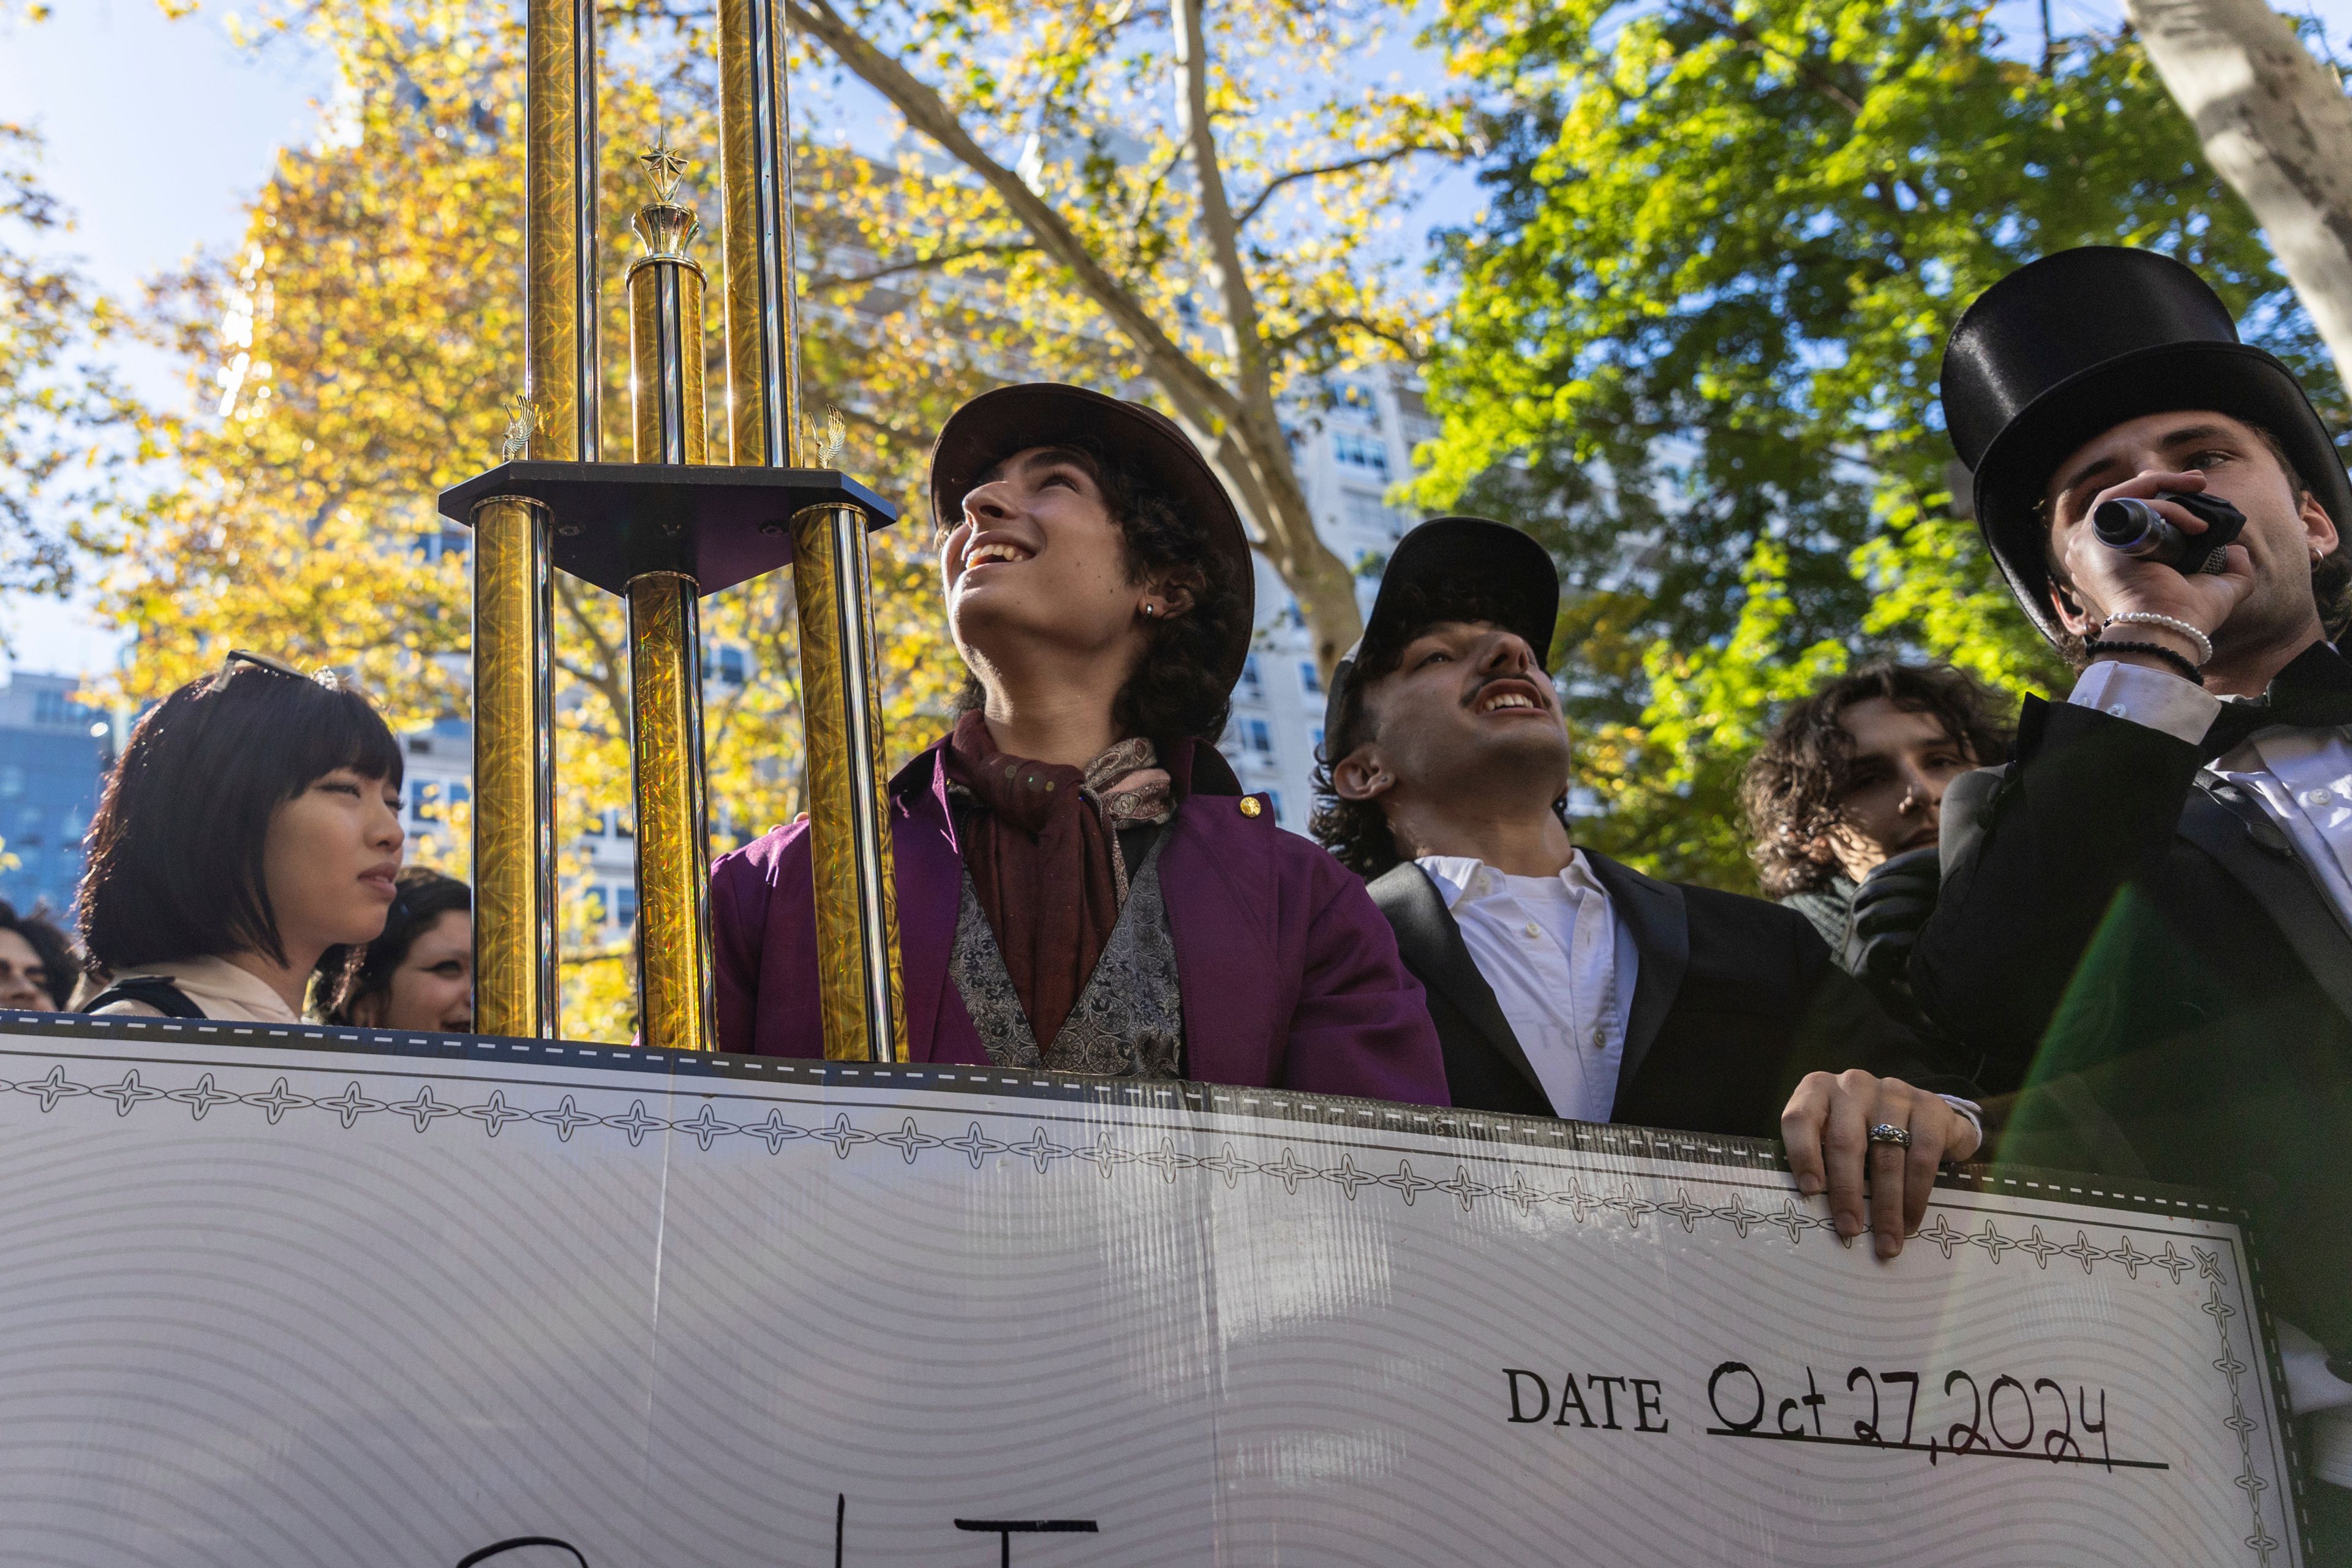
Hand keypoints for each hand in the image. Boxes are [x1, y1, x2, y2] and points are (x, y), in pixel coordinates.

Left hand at [1781, 1070, 1981, 1259]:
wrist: (1922, 1115)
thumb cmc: (1862, 1133)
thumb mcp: (1832, 1137)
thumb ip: (1819, 1162)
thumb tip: (1812, 1214)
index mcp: (1817, 1090)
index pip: (1800, 1119)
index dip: (1802, 1155)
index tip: (1811, 1191)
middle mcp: (1853, 1085)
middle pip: (1845, 1142)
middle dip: (1847, 1193)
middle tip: (1849, 1230)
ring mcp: (1893, 1092)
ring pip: (1886, 1154)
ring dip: (1886, 1205)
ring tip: (1885, 1241)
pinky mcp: (1929, 1106)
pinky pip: (1922, 1156)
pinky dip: (1915, 1194)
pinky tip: (1910, 1221)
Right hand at [1845, 845, 1940, 988]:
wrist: (1929, 1011)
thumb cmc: (1932, 961)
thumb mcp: (1925, 920)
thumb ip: (1919, 892)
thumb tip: (1934, 858)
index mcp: (1867, 913)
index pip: (1873, 878)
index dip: (1901, 867)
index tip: (1933, 861)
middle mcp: (1855, 931)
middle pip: (1869, 892)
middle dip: (1906, 886)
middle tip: (1939, 887)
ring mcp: (1856, 953)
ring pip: (1868, 916)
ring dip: (1903, 909)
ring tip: (1931, 912)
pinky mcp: (1864, 974)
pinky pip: (1878, 945)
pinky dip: (1901, 938)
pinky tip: (1921, 939)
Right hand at [2062, 469, 2250, 653]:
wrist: (2168, 631)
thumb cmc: (2185, 618)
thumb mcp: (2216, 589)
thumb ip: (2231, 569)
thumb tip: (2238, 550)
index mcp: (2111, 562)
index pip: (2124, 514)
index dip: (2154, 497)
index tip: (2190, 491)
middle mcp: (2092, 552)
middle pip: (2118, 499)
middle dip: (2159, 483)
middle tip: (2197, 481)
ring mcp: (2089, 546)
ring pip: (2123, 498)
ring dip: (2162, 486)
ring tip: (2197, 487)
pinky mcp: (2095, 542)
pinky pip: (2130, 508)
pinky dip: (2164, 508)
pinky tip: (2193, 524)